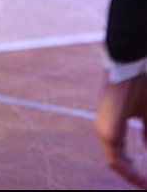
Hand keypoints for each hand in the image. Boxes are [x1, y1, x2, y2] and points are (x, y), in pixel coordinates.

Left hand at [94, 71, 146, 189]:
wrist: (128, 65)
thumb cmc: (138, 86)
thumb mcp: (146, 115)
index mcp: (112, 125)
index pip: (120, 155)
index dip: (133, 170)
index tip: (145, 180)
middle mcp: (104, 129)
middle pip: (118, 162)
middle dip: (132, 176)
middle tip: (145, 185)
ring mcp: (104, 130)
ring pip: (116, 163)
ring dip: (131, 175)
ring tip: (143, 183)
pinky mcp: (107, 131)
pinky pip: (115, 160)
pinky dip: (128, 171)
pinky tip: (140, 178)